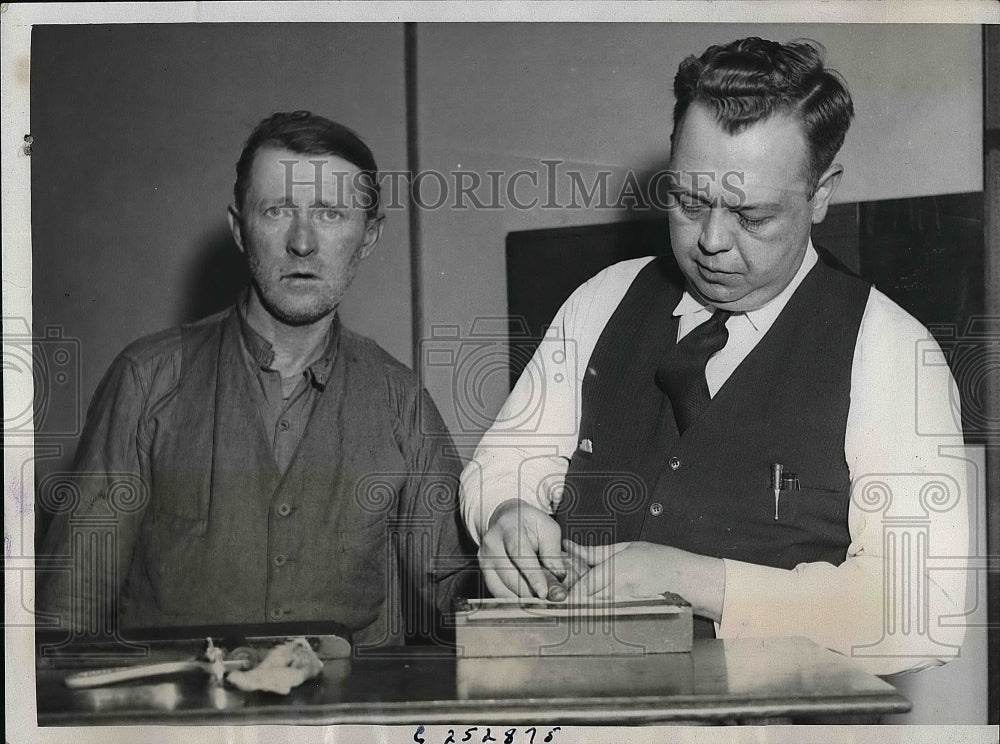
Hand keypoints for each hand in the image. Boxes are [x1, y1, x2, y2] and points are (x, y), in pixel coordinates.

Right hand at [479, 499, 569, 597]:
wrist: (507, 520)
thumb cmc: (530, 524)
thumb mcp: (548, 528)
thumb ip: (553, 552)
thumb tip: (559, 577)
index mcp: (509, 527)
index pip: (519, 554)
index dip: (532, 575)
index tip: (544, 593)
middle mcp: (492, 544)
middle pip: (511, 576)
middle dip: (533, 592)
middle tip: (554, 596)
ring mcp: (485, 560)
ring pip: (504, 589)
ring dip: (526, 598)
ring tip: (543, 594)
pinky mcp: (484, 573)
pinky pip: (499, 594)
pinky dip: (516, 599)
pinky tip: (529, 597)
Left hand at [563, 539, 725, 620]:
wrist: (685, 580)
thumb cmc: (660, 560)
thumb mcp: (626, 547)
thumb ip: (596, 552)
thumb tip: (572, 547)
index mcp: (615, 572)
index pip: (581, 588)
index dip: (564, 591)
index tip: (553, 588)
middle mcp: (617, 592)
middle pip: (583, 602)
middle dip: (568, 599)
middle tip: (557, 593)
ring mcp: (623, 606)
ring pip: (591, 611)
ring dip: (579, 606)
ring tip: (573, 598)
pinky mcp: (628, 615)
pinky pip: (604, 615)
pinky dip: (594, 610)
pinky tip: (592, 604)